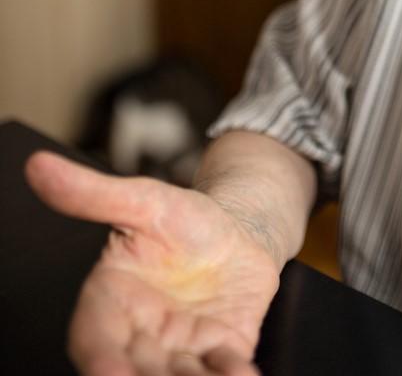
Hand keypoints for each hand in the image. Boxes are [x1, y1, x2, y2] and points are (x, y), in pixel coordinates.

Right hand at [25, 151, 279, 375]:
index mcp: (112, 302)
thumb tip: (38, 165)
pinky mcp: (224, 351)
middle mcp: (143, 335)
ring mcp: (183, 349)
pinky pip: (225, 369)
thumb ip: (93, 194)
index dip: (102, 359)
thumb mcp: (141, 200)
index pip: (96, 338)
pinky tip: (245, 375)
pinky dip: (233, 375)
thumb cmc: (182, 220)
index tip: (111, 373)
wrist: (239, 232)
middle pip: (137, 369)